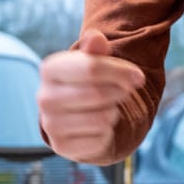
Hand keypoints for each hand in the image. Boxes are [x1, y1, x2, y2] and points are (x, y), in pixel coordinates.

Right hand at [37, 30, 144, 163]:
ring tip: (108, 108)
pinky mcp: (61, 146)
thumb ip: (95, 49)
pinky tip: (99, 126)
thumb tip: (96, 38)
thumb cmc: (86, 82)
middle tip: (123, 92)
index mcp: (49, 69)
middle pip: (98, 94)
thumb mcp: (91, 61)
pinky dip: (106, 133)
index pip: (92, 68)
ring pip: (101, 119)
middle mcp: (44, 97)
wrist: (74, 116)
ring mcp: (50, 124)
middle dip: (120, 93)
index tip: (139, 77)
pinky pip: (99, 139)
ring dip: (113, 113)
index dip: (121, 72)